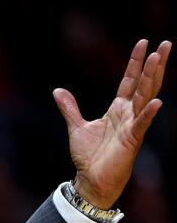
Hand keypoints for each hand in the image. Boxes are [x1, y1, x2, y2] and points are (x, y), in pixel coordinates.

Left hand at [54, 39, 170, 208]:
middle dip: (153, 64)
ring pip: (146, 97)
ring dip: (152, 79)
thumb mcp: (76, 127)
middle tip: (165, 44)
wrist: (91, 180)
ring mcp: (132, 126)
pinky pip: (141, 125)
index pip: (130, 80)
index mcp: (118, 109)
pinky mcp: (131, 140)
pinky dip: (148, 114)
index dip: (136, 62)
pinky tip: (157, 102)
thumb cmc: (89, 156)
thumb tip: (57, 90)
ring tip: (160, 59)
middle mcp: (128, 114)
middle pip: (144, 84)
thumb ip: (70, 108)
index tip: (144, 42)